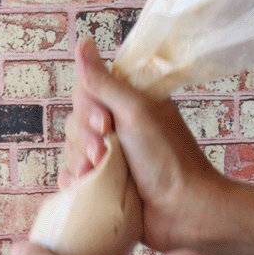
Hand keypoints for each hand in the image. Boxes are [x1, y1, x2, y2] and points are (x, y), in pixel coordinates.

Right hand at [60, 39, 230, 253]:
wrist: (182, 211)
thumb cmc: (167, 160)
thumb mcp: (136, 113)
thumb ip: (105, 82)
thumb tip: (82, 43)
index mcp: (128, 106)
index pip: (87, 92)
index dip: (88, 108)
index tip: (105, 124)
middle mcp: (117, 130)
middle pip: (75, 122)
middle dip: (84, 140)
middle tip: (103, 155)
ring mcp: (109, 160)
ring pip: (71, 151)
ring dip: (79, 163)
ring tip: (98, 176)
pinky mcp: (103, 187)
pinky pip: (72, 179)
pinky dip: (73, 182)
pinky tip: (82, 187)